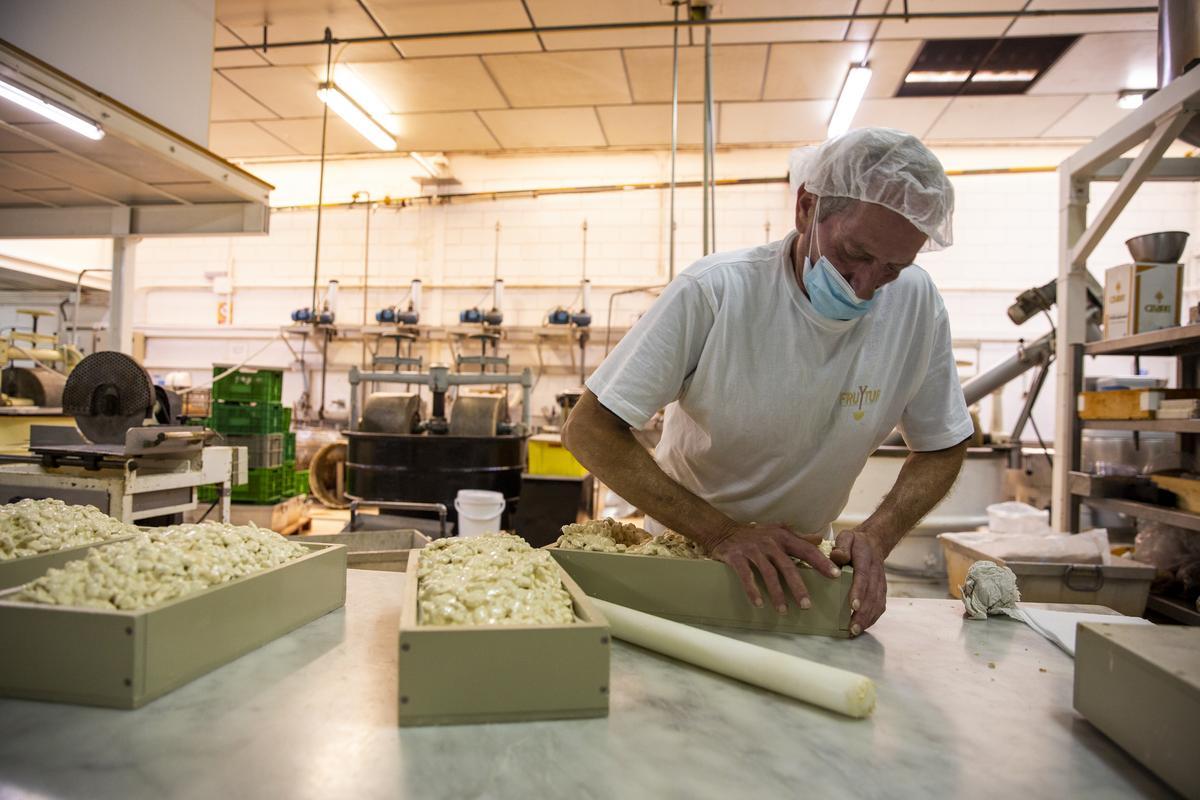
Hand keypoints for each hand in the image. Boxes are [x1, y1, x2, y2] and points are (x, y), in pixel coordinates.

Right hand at [710, 524, 841, 612]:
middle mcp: (769, 543)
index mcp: (783, 537)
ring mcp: (752, 550)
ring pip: (768, 574)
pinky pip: (746, 576)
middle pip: (787, 567)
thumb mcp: (777, 531)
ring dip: (776, 594)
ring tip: (784, 611)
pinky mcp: (736, 557)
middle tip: (806, 605)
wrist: (723, 531)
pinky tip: (759, 603)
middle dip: (798, 587)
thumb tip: (820, 540)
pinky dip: (752, 590)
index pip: (806, 550)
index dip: (821, 562)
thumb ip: (798, 537)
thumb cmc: (755, 534)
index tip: (835, 575)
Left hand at [830, 528, 887, 635]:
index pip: (863, 576)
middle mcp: (876, 573)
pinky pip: (880, 606)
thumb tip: (838, 557)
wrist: (874, 543)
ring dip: (867, 619)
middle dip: (863, 613)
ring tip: (855, 631)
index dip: (859, 592)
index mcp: (866, 559)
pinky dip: (872, 618)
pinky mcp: (881, 590)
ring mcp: (881, 583)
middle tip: (852, 628)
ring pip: (877, 603)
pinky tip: (862, 627)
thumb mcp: (846, 537)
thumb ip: (842, 546)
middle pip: (871, 595)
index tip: (853, 606)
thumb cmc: (855, 543)